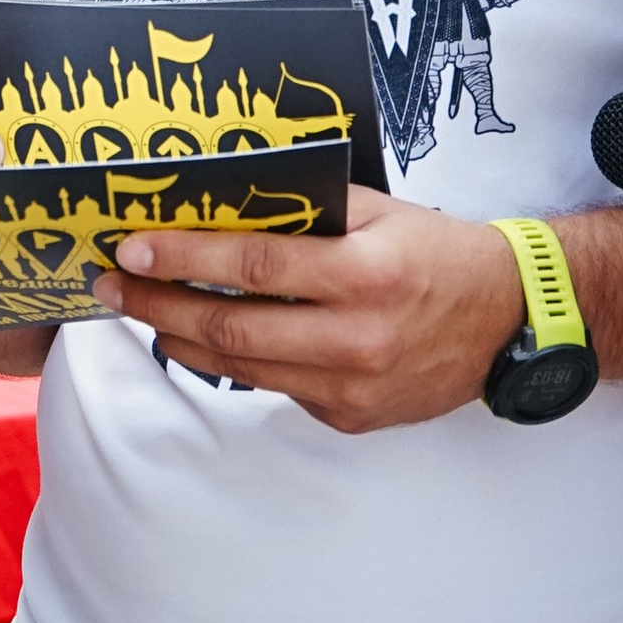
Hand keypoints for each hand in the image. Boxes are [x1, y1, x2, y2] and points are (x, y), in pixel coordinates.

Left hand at [90, 187, 522, 430]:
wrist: (510, 321)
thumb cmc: (440, 254)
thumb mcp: (379, 212)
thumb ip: (307, 211)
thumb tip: (221, 204)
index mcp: (364, 275)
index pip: (252, 265)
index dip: (183, 256)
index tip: (132, 247)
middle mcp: (355, 338)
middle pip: (229, 327)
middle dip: (156, 305)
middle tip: (112, 286)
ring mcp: (350, 387)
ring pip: (240, 367)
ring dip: (179, 339)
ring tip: (142, 311)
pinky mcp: (349, 418)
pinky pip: (275, 386)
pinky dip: (236, 361)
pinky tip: (206, 338)